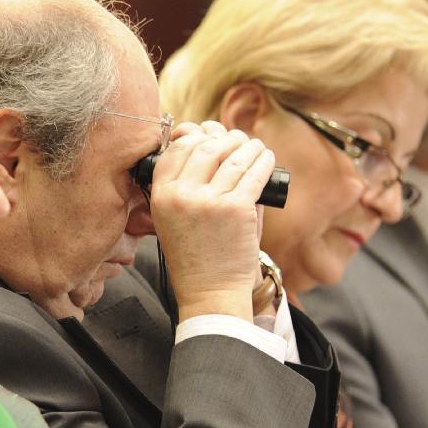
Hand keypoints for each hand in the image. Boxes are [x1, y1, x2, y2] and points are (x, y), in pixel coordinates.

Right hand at [149, 121, 275, 321]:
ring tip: (255, 148)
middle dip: (225, 138)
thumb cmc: (197, 256)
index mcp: (161, 196)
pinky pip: (253, 172)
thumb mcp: (174, 220)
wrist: (210, 291)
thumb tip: (211, 142)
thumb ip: (186, 185)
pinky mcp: (236, 208)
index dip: (194, 136)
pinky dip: (263, 161)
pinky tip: (266, 158)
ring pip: (233, 155)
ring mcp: (209, 201)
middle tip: (237, 141)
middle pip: (205, 146)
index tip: (208, 136)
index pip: (176, 150)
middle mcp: (182, 195)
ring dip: (248, 146)